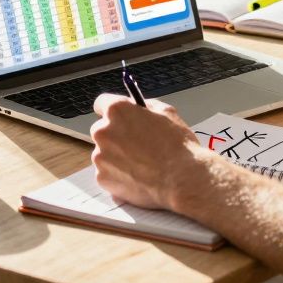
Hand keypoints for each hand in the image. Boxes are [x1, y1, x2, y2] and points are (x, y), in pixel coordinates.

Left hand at [90, 94, 204, 209]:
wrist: (182, 179)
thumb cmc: (177, 146)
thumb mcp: (166, 112)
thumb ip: (145, 107)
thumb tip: (136, 108)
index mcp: (117, 111)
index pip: (101, 103)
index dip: (112, 111)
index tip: (117, 117)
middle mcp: (103, 132)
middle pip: (101, 130)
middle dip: (114, 135)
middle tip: (134, 144)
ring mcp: (100, 156)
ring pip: (103, 153)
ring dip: (116, 156)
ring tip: (140, 164)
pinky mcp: (102, 178)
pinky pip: (106, 172)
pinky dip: (117, 174)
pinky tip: (137, 176)